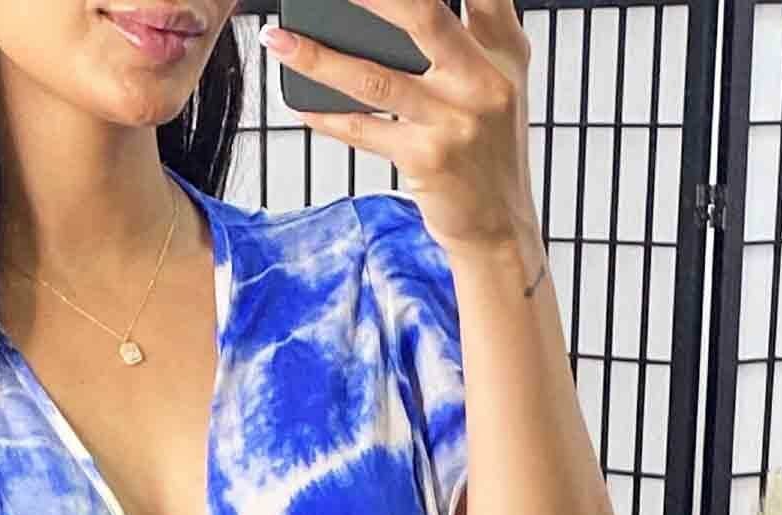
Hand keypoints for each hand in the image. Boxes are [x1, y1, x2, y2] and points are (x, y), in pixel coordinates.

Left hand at [260, 0, 535, 252]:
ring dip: (318, 58)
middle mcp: (483, 80)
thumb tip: (408, 3)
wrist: (499, 225)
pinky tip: (298, 103)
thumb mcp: (502, 78)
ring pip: (375, 78)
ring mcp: (454, 121)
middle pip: (422, 15)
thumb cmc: (488, 144)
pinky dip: (327, 117)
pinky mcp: (427, 160)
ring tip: (278, 40)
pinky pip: (364, 131)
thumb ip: (478, 28)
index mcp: (503, 49)